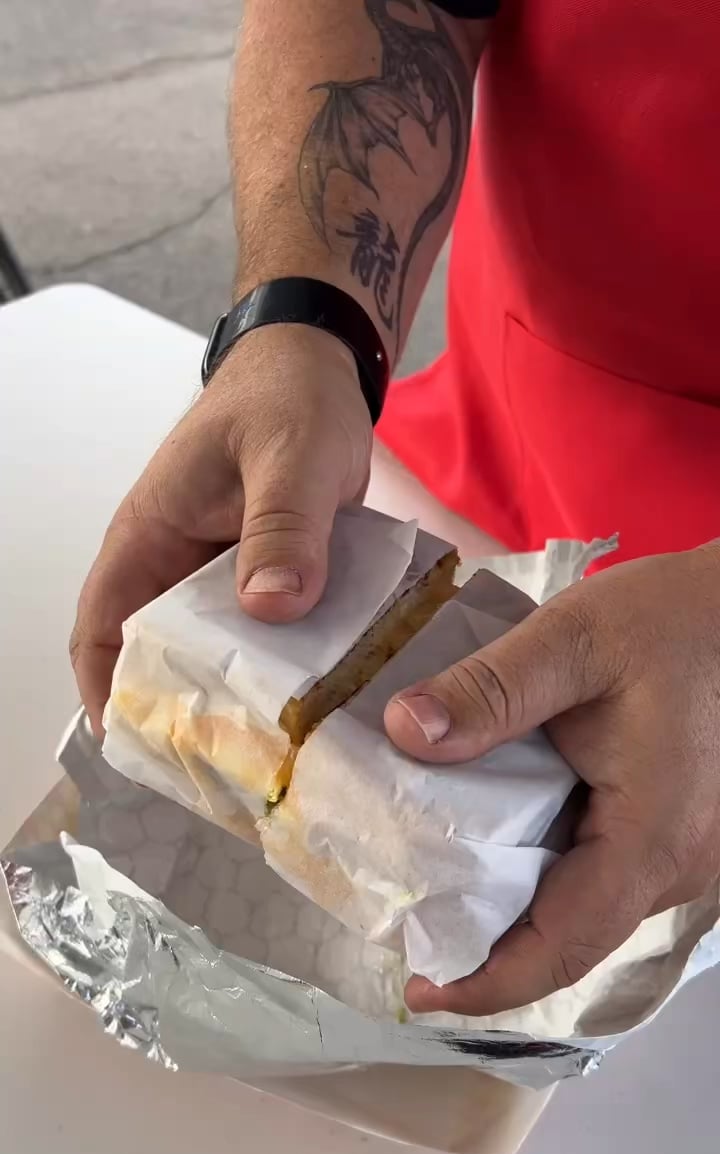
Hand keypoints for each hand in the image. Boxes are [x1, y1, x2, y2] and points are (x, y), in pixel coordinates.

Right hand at [71, 324, 371, 734]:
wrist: (321, 366)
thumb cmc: (287, 397)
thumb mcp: (288, 456)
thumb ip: (281, 527)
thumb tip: (270, 609)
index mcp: (150, 536)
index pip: (101, 625)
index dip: (106, 688)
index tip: (134, 743)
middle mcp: (177, 564)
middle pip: (159, 653)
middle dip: (182, 710)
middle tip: (223, 770)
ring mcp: (224, 573)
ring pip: (216, 650)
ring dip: (239, 695)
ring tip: (275, 753)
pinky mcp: (268, 576)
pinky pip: (264, 633)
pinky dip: (283, 668)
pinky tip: (318, 704)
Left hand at [384, 545, 719, 1015]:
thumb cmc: (676, 621)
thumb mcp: (573, 641)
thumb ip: (489, 691)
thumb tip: (402, 732)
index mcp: (652, 841)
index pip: (562, 948)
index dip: (487, 984)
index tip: (419, 991)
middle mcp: (677, 867)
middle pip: (570, 939)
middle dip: (487, 948)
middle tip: (408, 927)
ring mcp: (684, 854)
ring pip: (586, 909)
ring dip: (515, 908)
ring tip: (436, 886)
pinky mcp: (677, 831)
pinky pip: (603, 873)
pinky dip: (545, 871)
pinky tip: (496, 838)